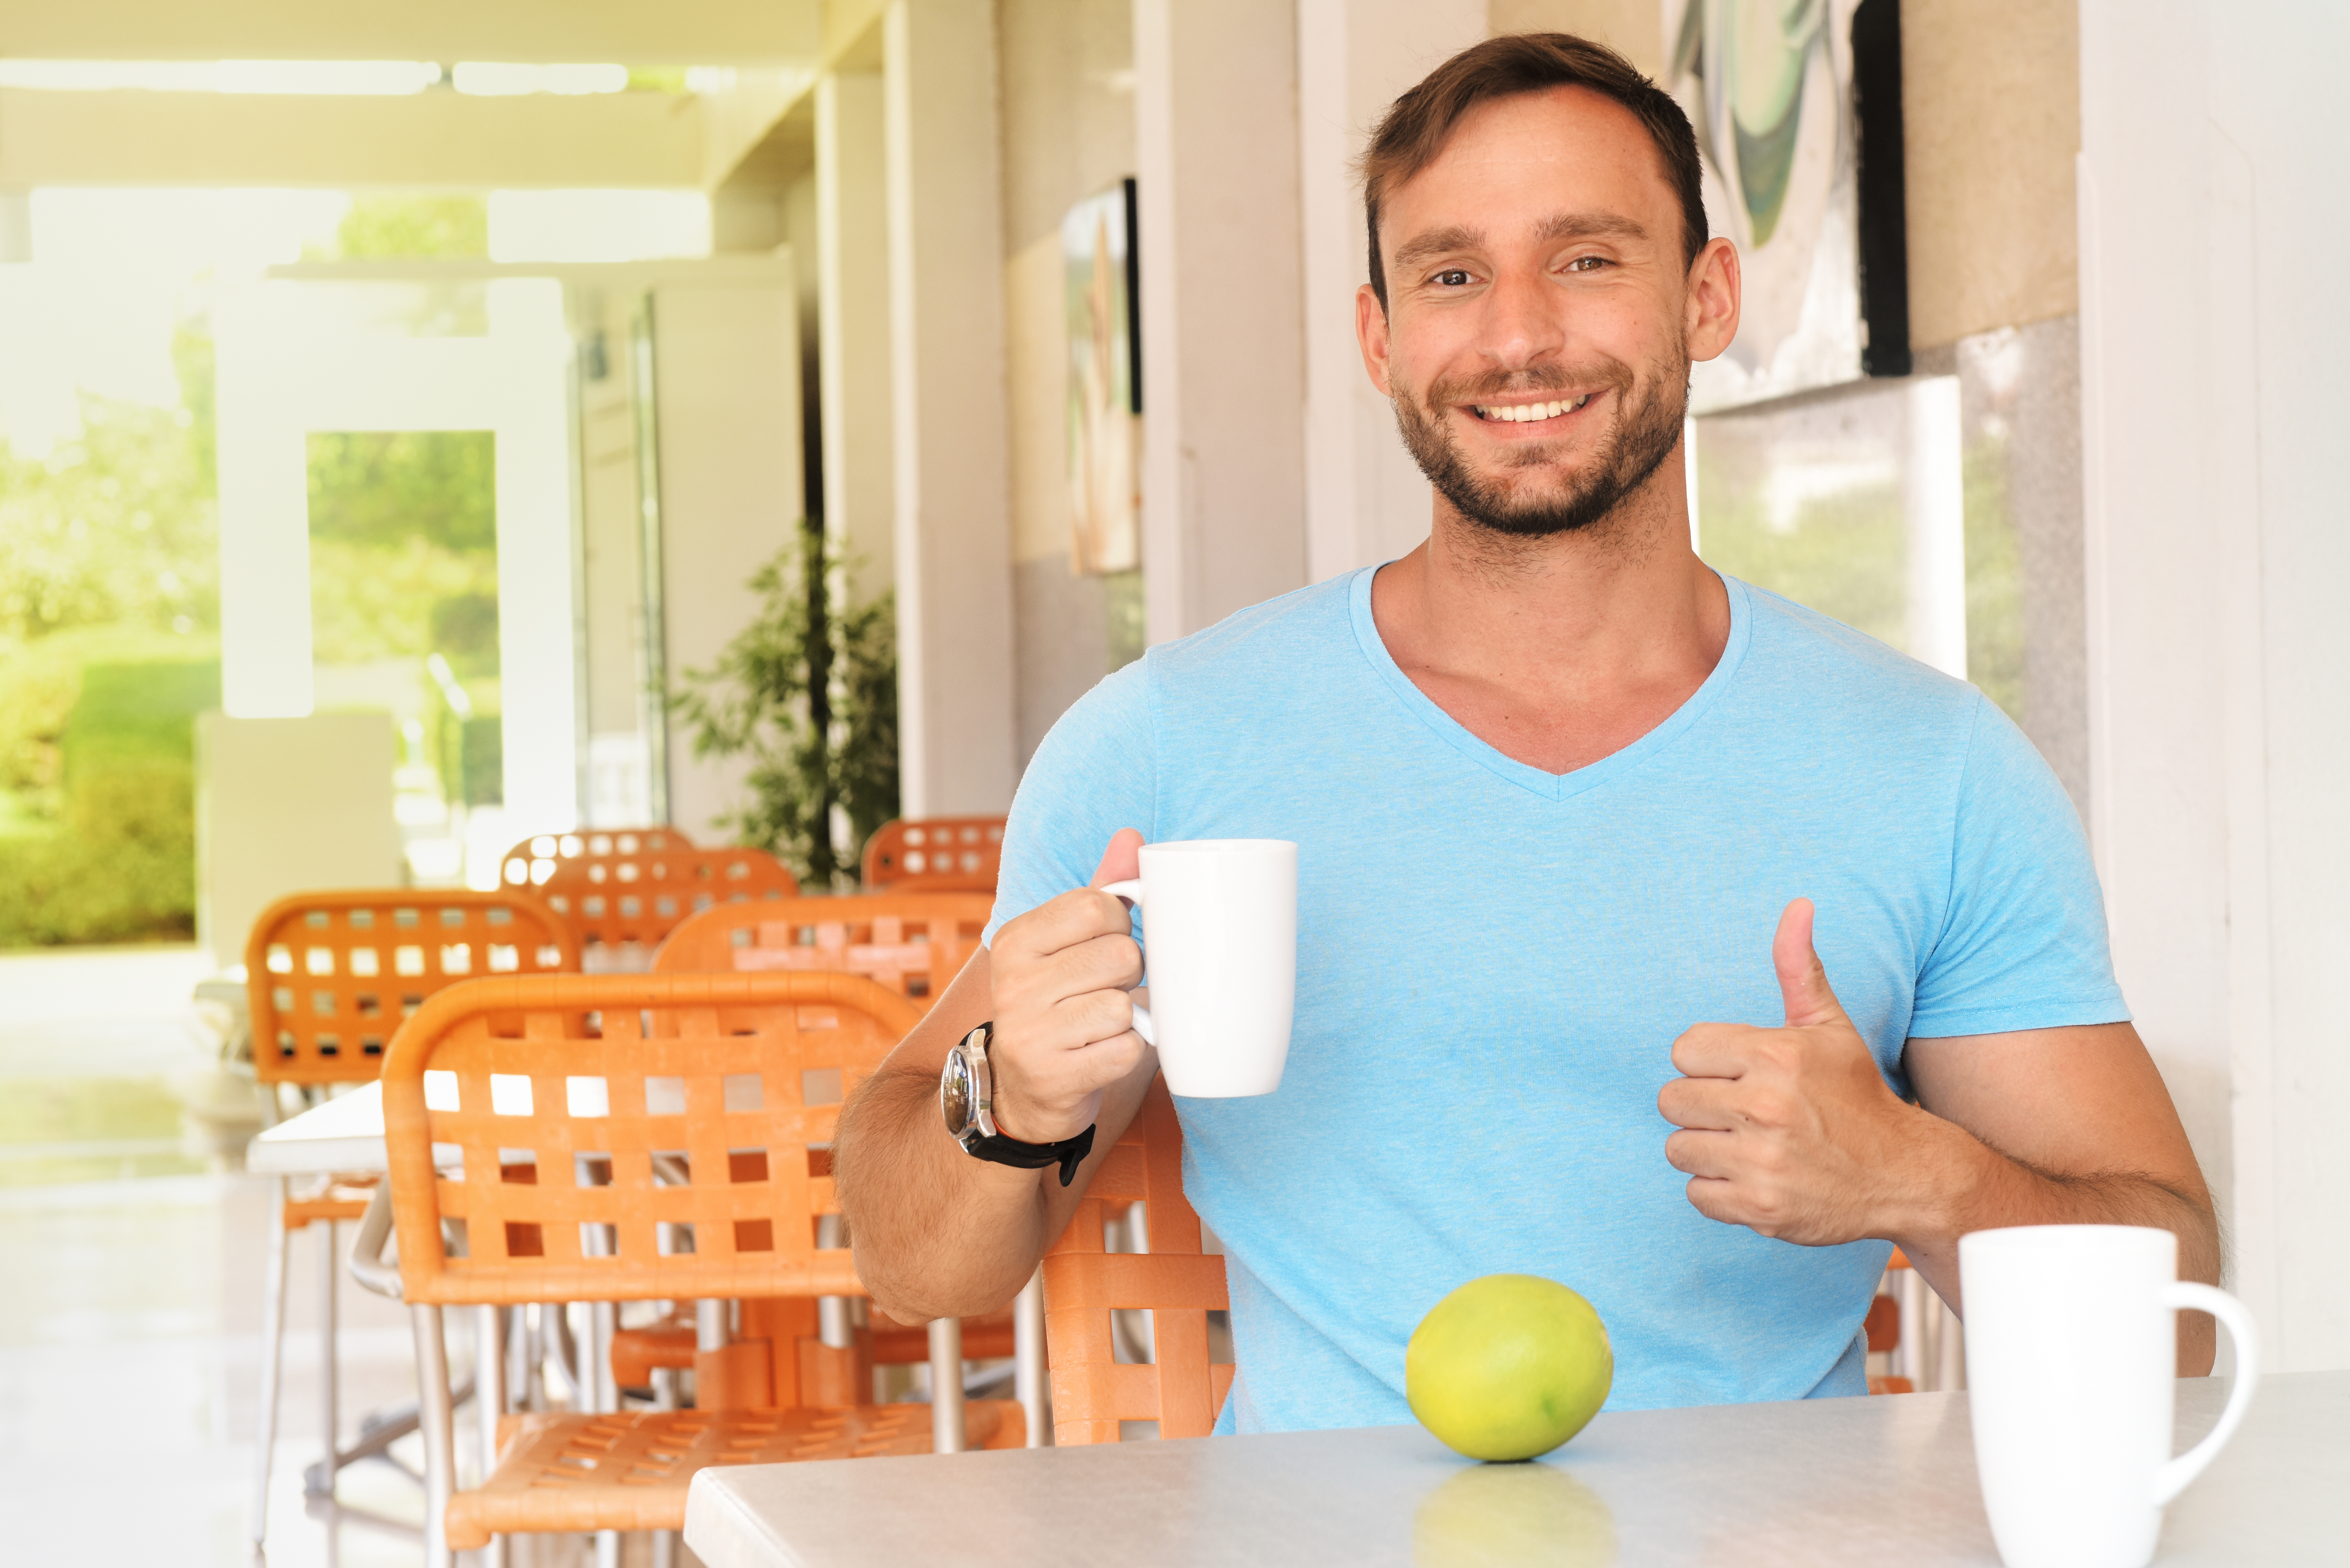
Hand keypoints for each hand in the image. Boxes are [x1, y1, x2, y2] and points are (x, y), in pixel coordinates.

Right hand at [984, 829, 1153, 1142]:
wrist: (1019, 1090)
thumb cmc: (1055, 1003)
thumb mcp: (1065, 943)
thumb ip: (1100, 889)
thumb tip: (1132, 836)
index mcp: (1015, 939)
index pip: (1097, 905)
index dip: (1121, 924)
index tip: (1106, 944)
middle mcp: (1013, 984)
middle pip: (1119, 955)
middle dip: (1129, 974)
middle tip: (1108, 989)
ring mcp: (1030, 1034)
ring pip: (1124, 1006)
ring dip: (1129, 1018)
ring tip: (1102, 1024)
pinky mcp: (1054, 1079)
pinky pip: (1127, 1051)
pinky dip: (1128, 1053)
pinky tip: (1102, 1053)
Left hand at [1658, 899, 1934, 1245]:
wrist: (1904, 1173)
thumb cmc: (1856, 1095)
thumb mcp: (1829, 1026)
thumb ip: (1799, 968)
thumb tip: (1797, 906)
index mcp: (1776, 1055)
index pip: (1683, 1050)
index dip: (1707, 1063)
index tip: (1740, 1074)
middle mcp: (1766, 1106)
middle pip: (1671, 1100)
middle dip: (1702, 1106)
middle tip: (1743, 1112)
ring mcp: (1762, 1161)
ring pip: (1678, 1147)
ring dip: (1707, 1148)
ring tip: (1750, 1144)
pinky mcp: (1760, 1208)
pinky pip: (1695, 1193)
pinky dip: (1719, 1190)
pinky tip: (1756, 1177)